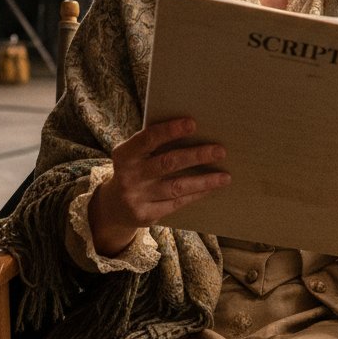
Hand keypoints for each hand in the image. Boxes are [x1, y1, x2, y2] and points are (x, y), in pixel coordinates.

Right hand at [89, 117, 229, 255]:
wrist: (113, 206)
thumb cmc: (134, 170)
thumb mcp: (135, 155)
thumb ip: (155, 144)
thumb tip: (194, 130)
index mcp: (124, 154)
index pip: (148, 139)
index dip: (170, 130)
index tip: (193, 123)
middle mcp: (128, 176)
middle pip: (167, 163)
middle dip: (196, 155)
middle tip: (220, 150)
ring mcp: (136, 197)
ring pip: (176, 186)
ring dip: (204, 180)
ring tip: (225, 176)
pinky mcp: (145, 215)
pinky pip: (176, 203)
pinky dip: (196, 194)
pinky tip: (211, 187)